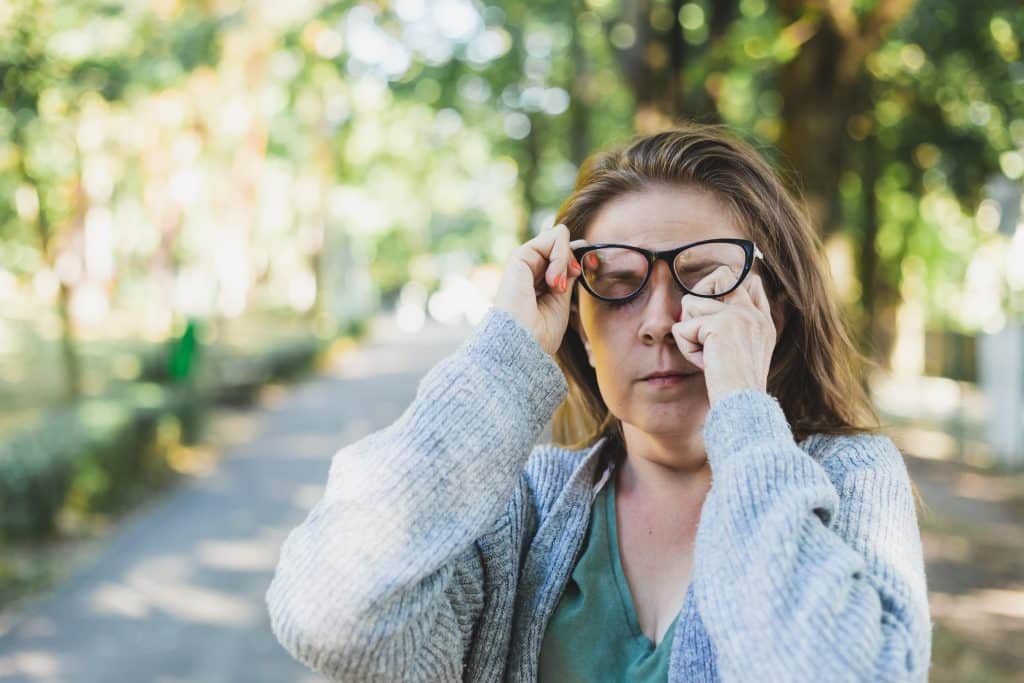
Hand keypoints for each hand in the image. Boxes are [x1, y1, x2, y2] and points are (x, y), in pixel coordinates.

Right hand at [492, 223, 586, 356]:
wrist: (524, 343)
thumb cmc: (541, 332)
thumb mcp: (561, 298)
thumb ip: (566, 273)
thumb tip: (577, 245)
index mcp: (536, 280)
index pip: (558, 252)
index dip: (575, 255)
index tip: (587, 268)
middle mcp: (528, 268)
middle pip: (560, 243)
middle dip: (572, 259)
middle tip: (569, 281)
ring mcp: (524, 261)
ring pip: (558, 237)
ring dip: (565, 260)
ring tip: (556, 286)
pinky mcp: (520, 256)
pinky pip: (553, 238)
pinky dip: (561, 257)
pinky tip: (552, 281)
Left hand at [671, 268, 776, 406]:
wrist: (743, 405)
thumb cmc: (737, 388)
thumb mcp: (742, 354)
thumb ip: (733, 327)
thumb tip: (705, 304)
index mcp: (761, 321)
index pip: (749, 282)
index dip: (725, 289)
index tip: (716, 315)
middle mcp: (753, 314)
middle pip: (719, 276)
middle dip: (699, 298)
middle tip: (700, 329)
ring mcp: (739, 316)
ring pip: (690, 302)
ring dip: (689, 332)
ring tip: (705, 355)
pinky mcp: (720, 326)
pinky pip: (682, 328)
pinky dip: (686, 349)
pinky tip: (704, 364)